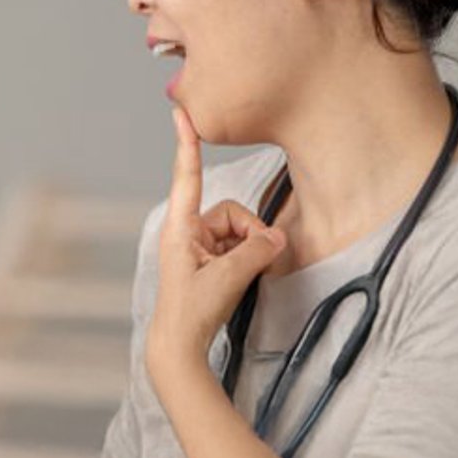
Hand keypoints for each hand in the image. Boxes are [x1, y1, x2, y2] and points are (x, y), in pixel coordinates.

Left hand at [148, 106, 288, 368]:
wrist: (179, 344)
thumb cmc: (192, 311)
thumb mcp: (228, 278)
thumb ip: (256, 251)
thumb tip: (277, 238)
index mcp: (181, 227)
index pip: (187, 177)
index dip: (187, 144)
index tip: (181, 113)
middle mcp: (188, 231)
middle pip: (233, 213)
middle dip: (250, 234)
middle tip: (252, 263)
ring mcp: (199, 246)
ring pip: (241, 232)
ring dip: (251, 250)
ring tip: (242, 277)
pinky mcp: (209, 260)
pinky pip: (240, 247)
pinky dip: (248, 259)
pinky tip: (242, 279)